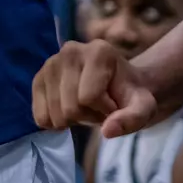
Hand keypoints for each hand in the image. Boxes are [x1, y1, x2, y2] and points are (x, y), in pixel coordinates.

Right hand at [32, 39, 160, 137]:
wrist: (117, 85)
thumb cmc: (130, 95)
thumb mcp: (143, 108)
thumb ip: (132, 119)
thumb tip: (107, 132)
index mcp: (98, 51)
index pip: (89, 97)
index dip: (104, 110)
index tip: (114, 105)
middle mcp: (70, 50)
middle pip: (70, 107)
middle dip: (88, 116)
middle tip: (99, 108)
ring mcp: (50, 63)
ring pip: (55, 113)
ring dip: (73, 120)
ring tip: (85, 107)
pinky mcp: (39, 77)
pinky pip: (40, 115)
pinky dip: (55, 122)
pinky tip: (68, 110)